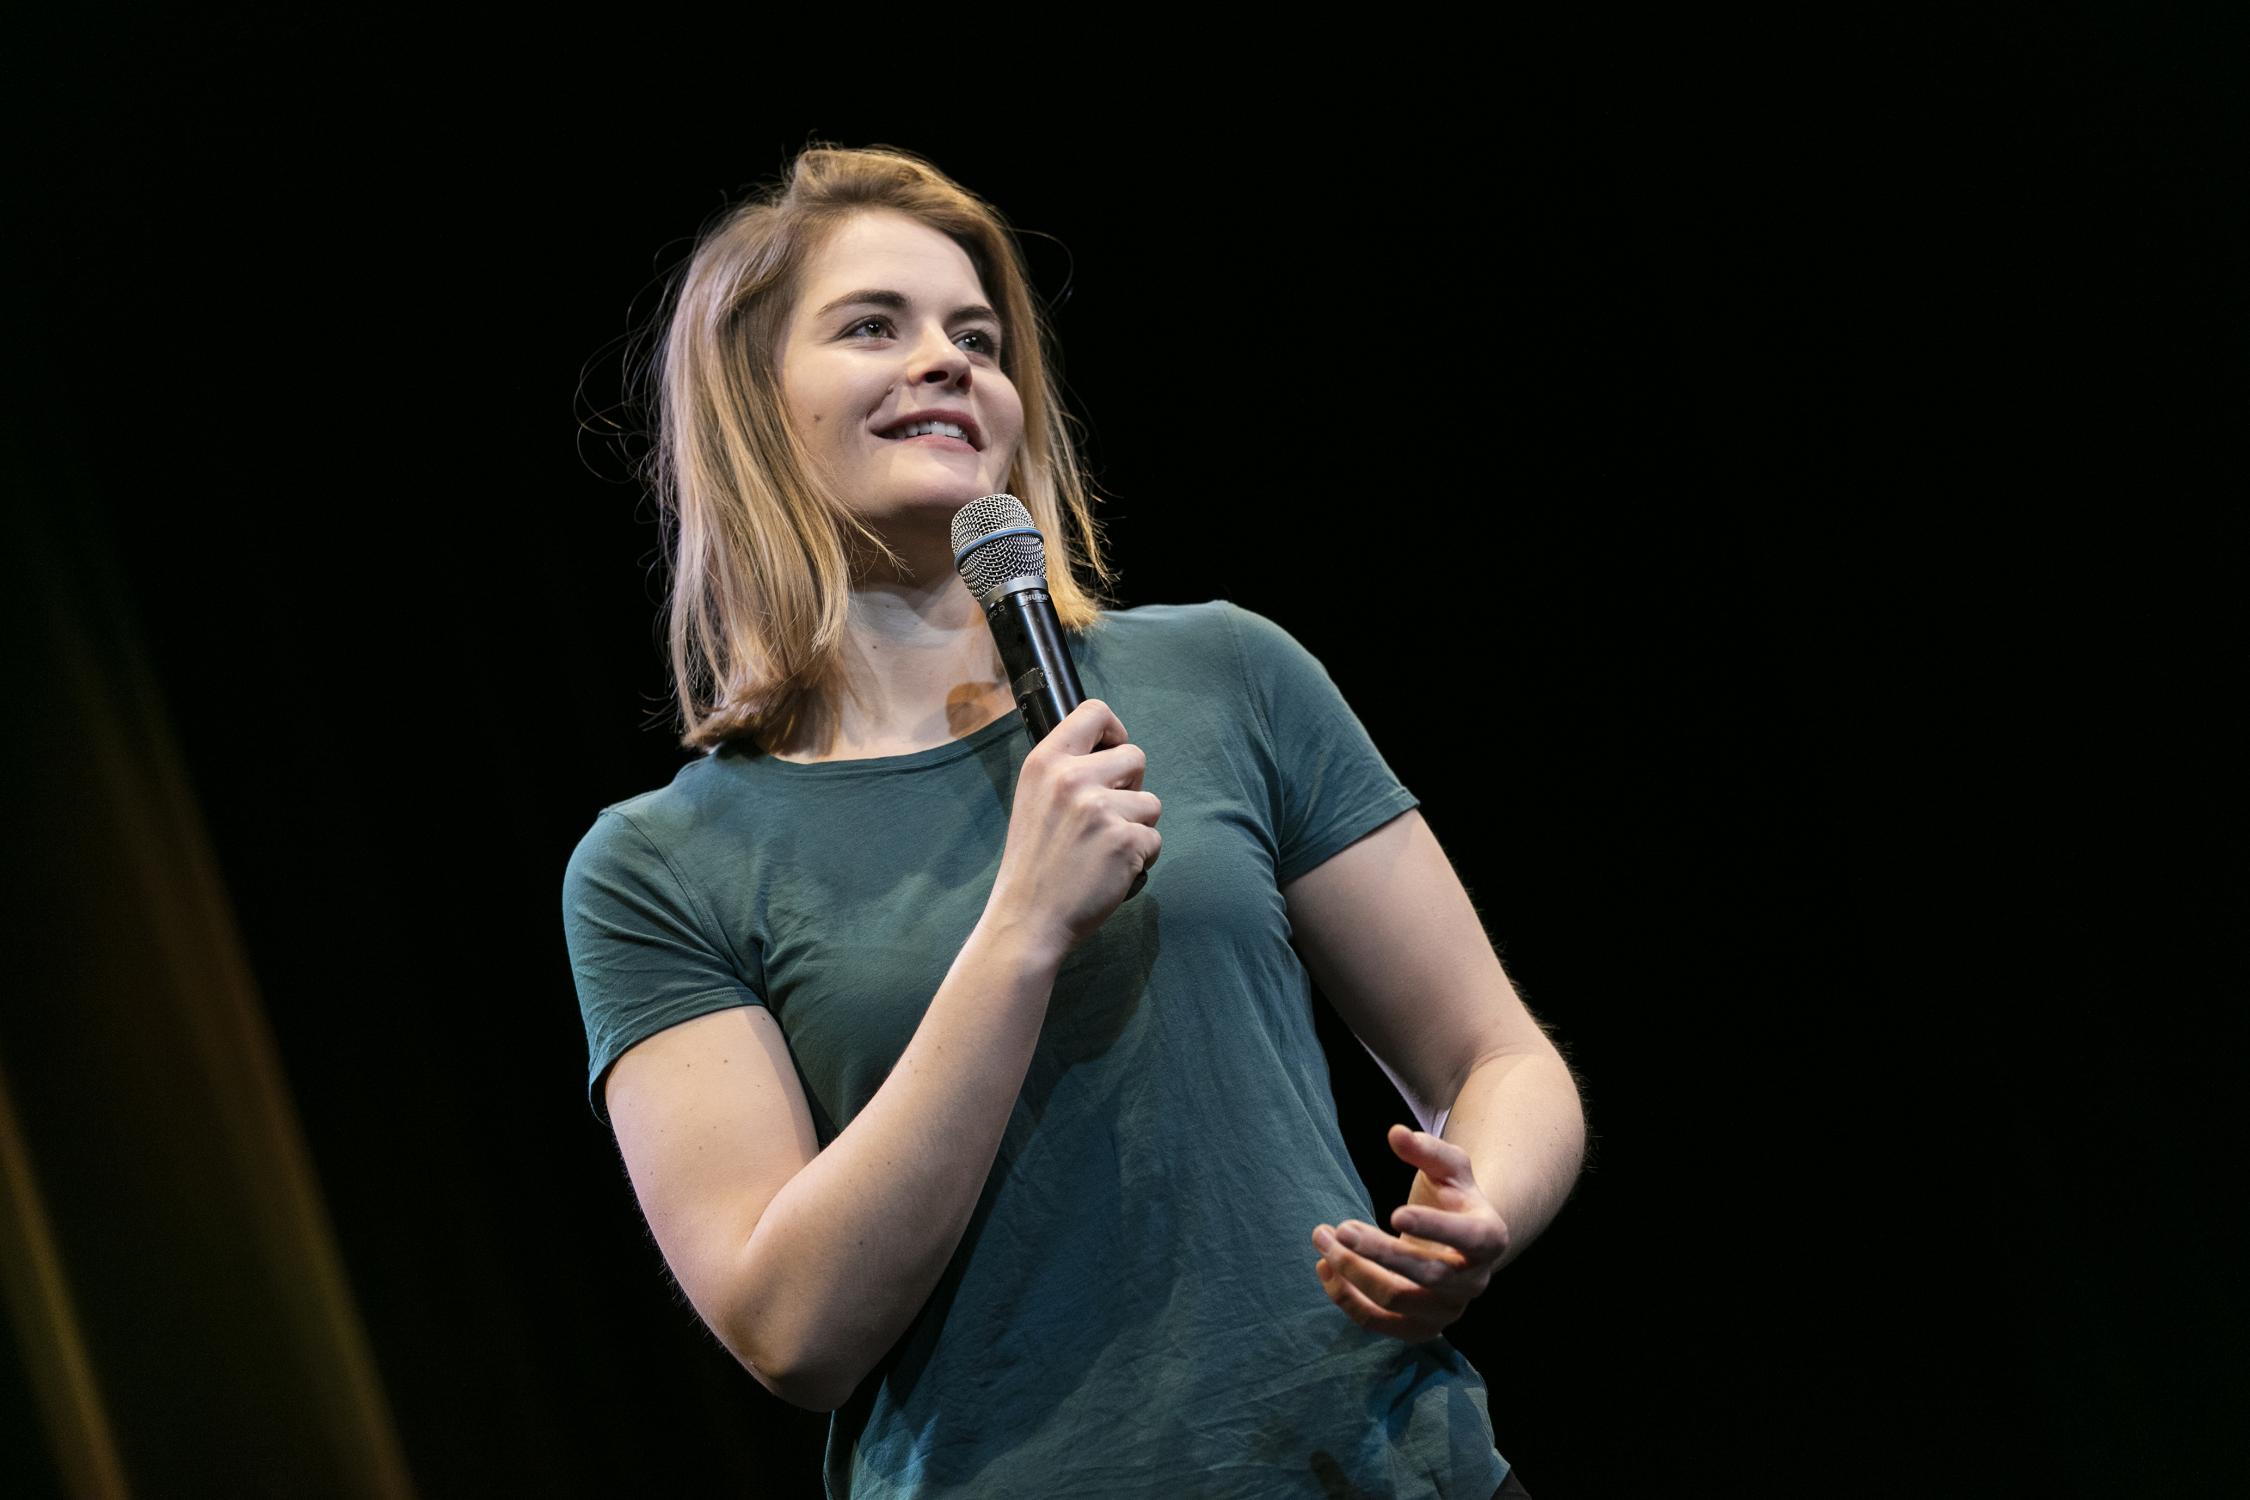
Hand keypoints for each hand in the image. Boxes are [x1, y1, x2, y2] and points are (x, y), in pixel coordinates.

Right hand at [985, 698, 1161, 964]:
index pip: (1094, 712)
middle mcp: (1072, 778)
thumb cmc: (1034, 863)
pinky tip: (1111, 871)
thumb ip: (1067, 771)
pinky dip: (1140, 858)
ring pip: (1151, 802)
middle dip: (1131, 787)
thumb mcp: (1034, 799)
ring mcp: (1100, 809)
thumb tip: (1112, 752)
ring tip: (1103, 850)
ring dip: (1137, 827)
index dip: (1114, 730)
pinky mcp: (1125, 841)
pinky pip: (1154, 839)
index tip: (1113, 752)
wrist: (1027, 919)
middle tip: (1106, 817)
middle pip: (1135, 756)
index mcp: (1045, 762)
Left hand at [1311, 1124, 1511, 1341]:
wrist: (1460, 1244)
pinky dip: (1348, 1299)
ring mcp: (1449, 1310)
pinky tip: (1325, 1269)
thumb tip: (1396, 1133)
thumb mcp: (1448, 1168)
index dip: (1433, 1227)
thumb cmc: (1453, 1198)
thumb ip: (1426, 1149)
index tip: (1393, 1211)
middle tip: (1337, 1229)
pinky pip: (1380, 1324)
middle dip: (1377, 1252)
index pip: (1467, 1237)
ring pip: (1397, 1301)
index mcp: (1490, 1238)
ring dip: (1353, 1273)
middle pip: (1425, 1274)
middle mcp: (1474, 1281)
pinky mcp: (1421, 1329)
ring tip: (1322, 1239)